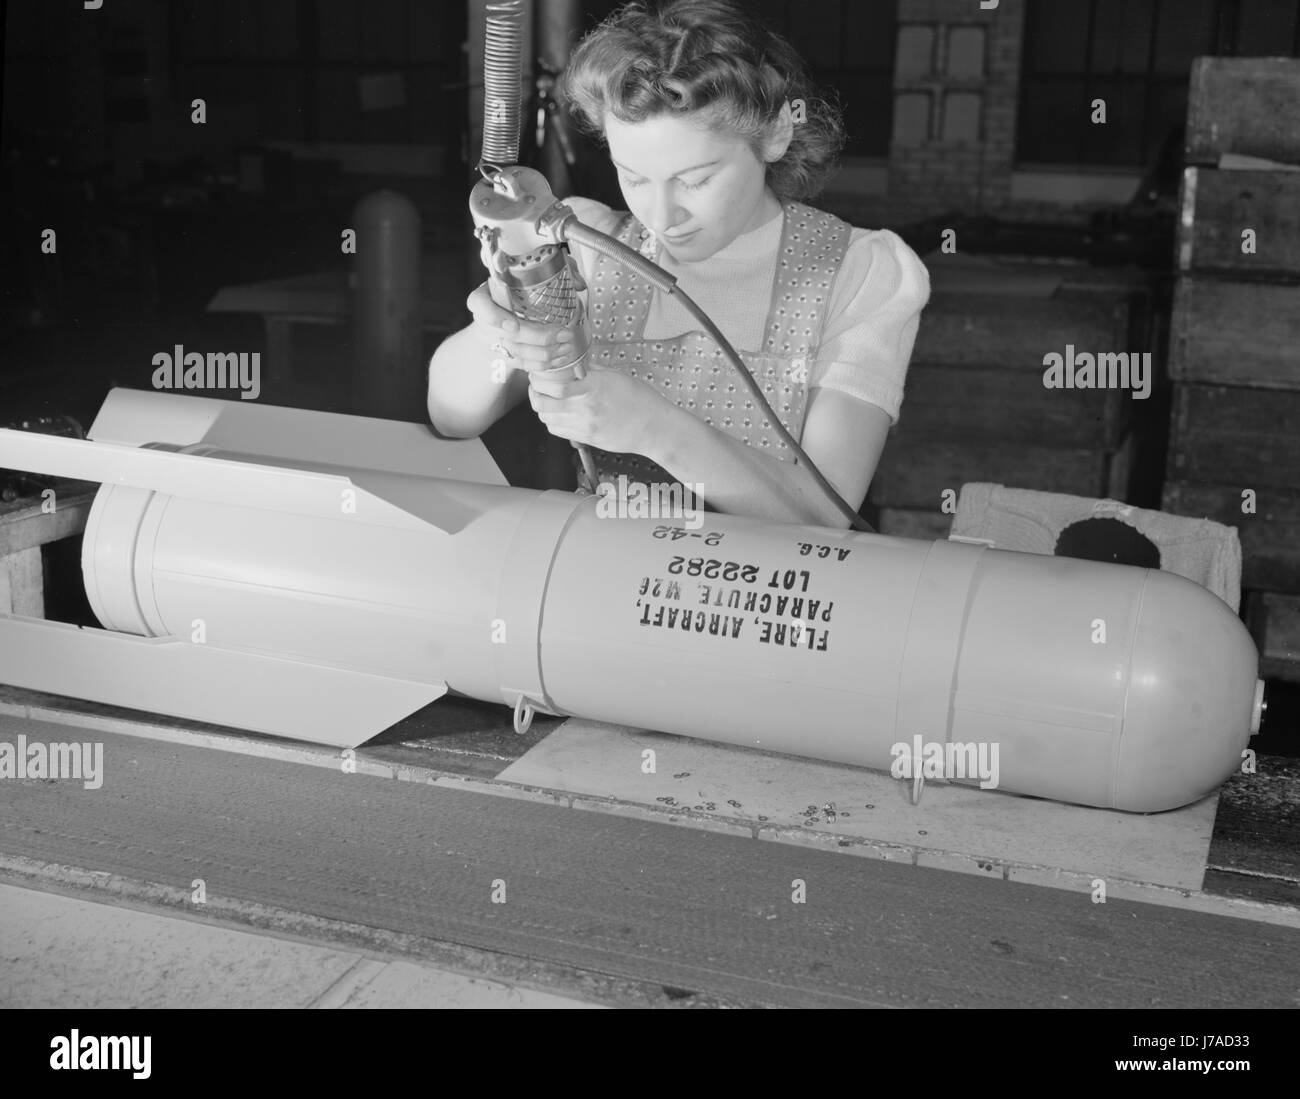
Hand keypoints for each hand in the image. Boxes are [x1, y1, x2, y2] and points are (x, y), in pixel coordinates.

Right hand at [465, 280, 575, 373]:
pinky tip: (560, 358)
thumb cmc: (521, 288)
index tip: (513, 325)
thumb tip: (578, 283)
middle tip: (563, 334)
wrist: (507, 310)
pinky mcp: (507, 355)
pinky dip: (543, 364)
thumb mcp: (535, 273)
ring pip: (517, 353)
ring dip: (544, 353)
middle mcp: (486, 319)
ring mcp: (496, 339)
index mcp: (486, 295)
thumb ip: (556, 270)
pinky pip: (523, 364)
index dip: (493, 317)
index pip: (479, 304)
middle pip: (508, 335)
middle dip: (538, 338)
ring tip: (567, 346)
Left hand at [527, 364, 671, 454]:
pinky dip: (552, 422)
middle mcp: (586, 409)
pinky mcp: (586, 439)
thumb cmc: (640, 400)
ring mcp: (585, 426)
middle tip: (536, 386)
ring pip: (547, 420)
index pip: (555, 388)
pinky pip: (559, 432)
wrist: (654, 427)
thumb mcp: (616, 376)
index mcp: (593, 388)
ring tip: (546, 399)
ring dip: (542, 409)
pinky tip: (558, 414)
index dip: (540, 381)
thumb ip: (592, 372)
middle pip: (543, 405)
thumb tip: (575, 366)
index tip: (538, 374)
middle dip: (534, 394)